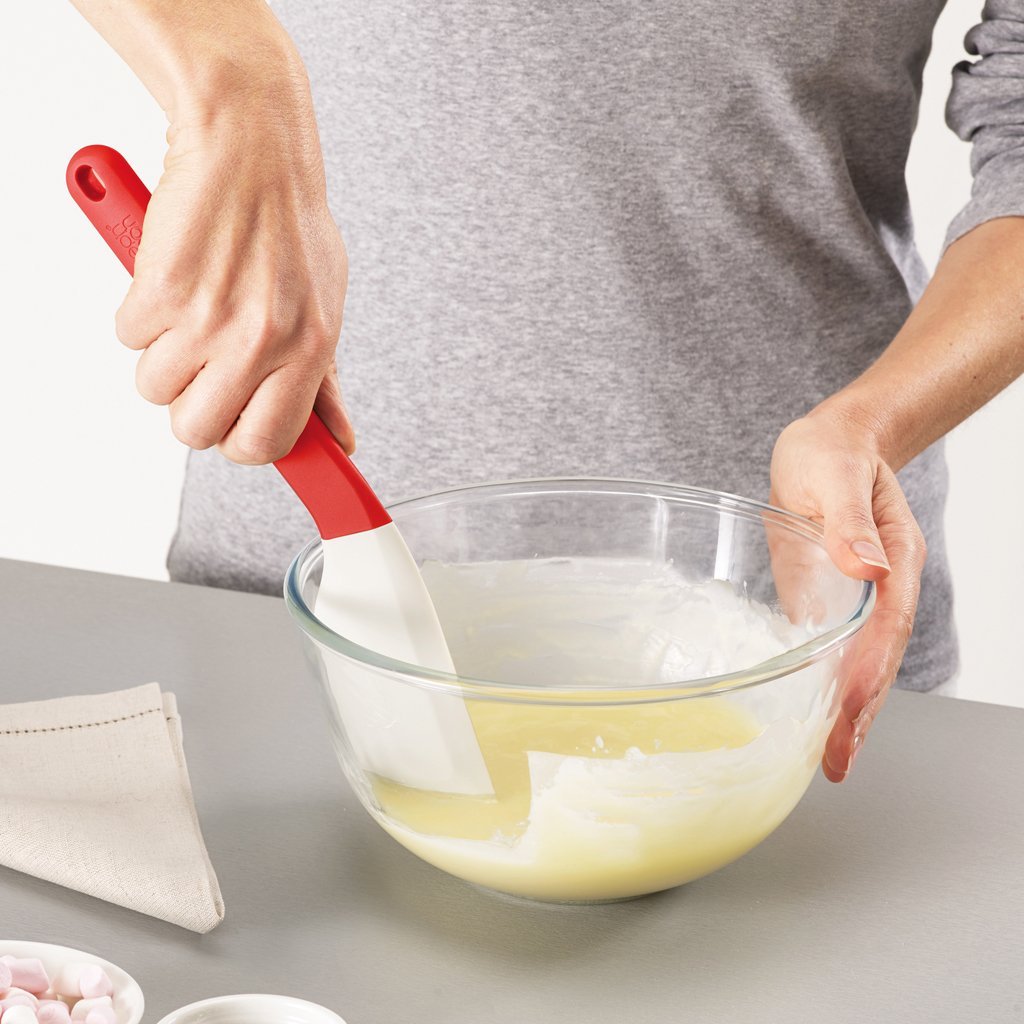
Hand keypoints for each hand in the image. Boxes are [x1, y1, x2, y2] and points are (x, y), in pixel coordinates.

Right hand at [115, 68, 352, 462]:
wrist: (250, 144)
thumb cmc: (288, 224)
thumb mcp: (325, 307)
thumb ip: (325, 382)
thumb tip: (339, 440)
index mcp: (309, 350)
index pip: (265, 444)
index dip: (239, 441)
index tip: (234, 424)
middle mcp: (262, 341)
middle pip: (197, 430)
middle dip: (191, 404)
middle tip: (203, 364)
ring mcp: (209, 316)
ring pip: (155, 388)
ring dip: (162, 355)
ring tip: (190, 310)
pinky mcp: (159, 288)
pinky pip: (128, 337)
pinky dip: (139, 312)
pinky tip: (171, 279)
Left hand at [770, 408, 926, 782]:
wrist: (828, 443)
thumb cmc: (833, 452)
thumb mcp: (835, 475)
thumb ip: (849, 520)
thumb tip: (867, 565)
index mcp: (893, 558)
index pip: (887, 624)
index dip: (872, 668)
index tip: (855, 708)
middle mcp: (881, 585)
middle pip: (880, 656)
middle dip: (862, 709)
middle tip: (839, 759)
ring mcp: (857, 596)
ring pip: (860, 661)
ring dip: (848, 709)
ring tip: (831, 758)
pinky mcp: (830, 597)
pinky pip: (836, 647)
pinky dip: (828, 683)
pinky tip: (811, 713)